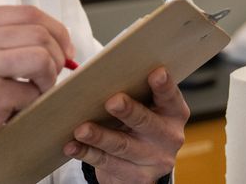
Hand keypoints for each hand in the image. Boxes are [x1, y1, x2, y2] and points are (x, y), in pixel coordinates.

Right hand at [0, 5, 75, 164]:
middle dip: (57, 57)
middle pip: (40, 34)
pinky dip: (32, 102)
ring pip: (42, 59)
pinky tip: (16, 107)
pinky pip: (32, 93)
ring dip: (48, 79)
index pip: (29, 13)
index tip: (64, 49)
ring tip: (34, 90)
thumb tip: (57, 39)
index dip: (56, 30)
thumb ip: (5, 37)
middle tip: (51, 75)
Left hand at [63, 67, 188, 183]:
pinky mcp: (137, 177)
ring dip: (100, 137)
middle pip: (146, 122)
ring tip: (81, 129)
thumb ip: (133, 90)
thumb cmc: (137, 119)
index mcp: (173, 112)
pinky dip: (87, 153)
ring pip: (123, 146)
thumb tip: (101, 76)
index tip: (156, 73)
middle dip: (129, 111)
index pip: (169, 96)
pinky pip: (107, 163)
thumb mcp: (144, 106)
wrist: (141, 162)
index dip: (164, 85)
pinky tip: (72, 146)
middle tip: (112, 101)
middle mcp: (169, 136)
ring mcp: (154, 159)